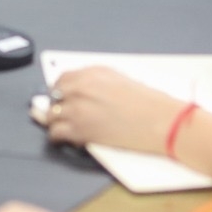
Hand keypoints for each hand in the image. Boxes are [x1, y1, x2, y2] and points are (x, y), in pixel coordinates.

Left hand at [36, 66, 191, 155]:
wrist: (161, 121)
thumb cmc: (148, 102)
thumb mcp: (120, 79)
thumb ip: (96, 82)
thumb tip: (79, 91)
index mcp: (92, 73)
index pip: (62, 79)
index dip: (61, 90)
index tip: (63, 98)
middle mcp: (81, 87)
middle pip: (53, 96)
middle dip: (58, 105)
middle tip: (66, 114)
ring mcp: (77, 109)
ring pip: (51, 115)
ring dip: (57, 121)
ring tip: (68, 127)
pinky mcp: (79, 130)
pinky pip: (55, 133)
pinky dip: (59, 137)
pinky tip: (69, 138)